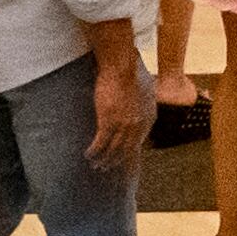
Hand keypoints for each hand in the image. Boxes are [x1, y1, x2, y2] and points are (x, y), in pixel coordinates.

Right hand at [86, 53, 150, 171]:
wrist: (123, 66)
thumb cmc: (132, 70)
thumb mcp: (145, 86)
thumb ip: (144, 96)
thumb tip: (144, 93)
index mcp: (148, 118)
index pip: (139, 143)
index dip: (130, 155)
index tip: (125, 163)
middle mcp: (138, 126)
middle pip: (127, 151)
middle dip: (117, 162)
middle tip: (108, 169)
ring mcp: (123, 126)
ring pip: (113, 151)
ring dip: (104, 161)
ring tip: (97, 166)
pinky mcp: (108, 123)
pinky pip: (100, 143)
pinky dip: (94, 151)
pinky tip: (88, 155)